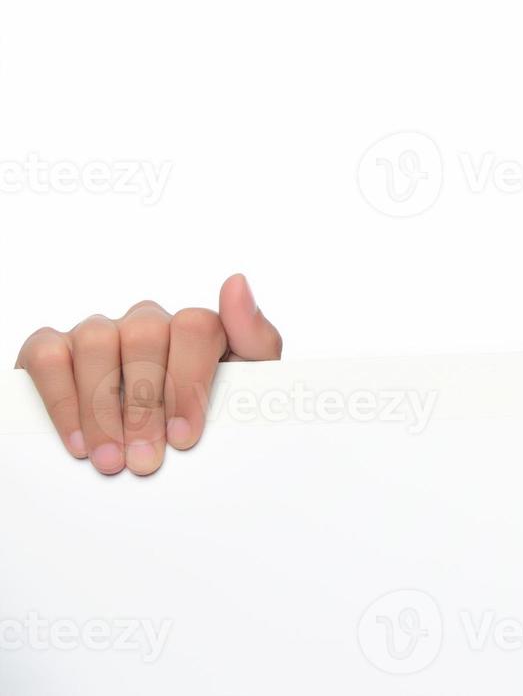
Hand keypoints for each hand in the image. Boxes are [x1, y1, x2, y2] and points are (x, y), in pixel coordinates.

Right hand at [13, 273, 283, 475]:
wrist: (165, 449)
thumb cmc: (210, 414)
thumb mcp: (248, 385)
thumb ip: (255, 338)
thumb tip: (237, 282)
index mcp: (195, 328)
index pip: (195, 327)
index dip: (189, 381)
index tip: (185, 436)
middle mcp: (147, 322)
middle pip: (145, 333)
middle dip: (146, 404)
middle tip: (146, 459)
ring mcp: (100, 331)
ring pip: (97, 341)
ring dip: (103, 407)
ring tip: (112, 459)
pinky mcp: (52, 349)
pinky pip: (48, 355)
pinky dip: (62, 401)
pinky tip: (80, 442)